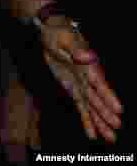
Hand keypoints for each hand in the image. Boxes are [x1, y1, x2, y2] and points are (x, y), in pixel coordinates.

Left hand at [39, 16, 122, 141]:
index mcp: (88, 66)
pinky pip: (80, 106)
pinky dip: (86, 120)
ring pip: (91, 107)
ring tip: (111, 138)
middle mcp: (88, 78)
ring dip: (99, 122)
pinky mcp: (73, 88)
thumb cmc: (60, 33)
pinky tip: (92, 133)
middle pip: (97, 98)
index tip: (118, 109)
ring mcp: (81, 84)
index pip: (98, 83)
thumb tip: (86, 57)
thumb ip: (76, 49)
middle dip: (105, 113)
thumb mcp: (64, 38)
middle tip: (116, 128)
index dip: (108, 96)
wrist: (51, 32)